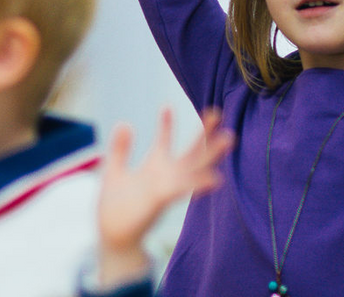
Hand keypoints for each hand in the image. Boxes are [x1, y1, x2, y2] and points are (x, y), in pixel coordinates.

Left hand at [96, 108, 233, 287]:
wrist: (114, 239)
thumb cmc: (115, 209)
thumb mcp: (114, 171)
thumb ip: (120, 148)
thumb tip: (125, 122)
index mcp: (154, 168)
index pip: (164, 141)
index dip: (166, 123)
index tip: (167, 105)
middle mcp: (166, 176)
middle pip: (190, 152)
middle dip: (204, 133)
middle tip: (217, 112)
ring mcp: (166, 187)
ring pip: (194, 167)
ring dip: (211, 154)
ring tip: (229, 138)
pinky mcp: (161, 199)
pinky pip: (183, 188)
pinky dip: (199, 183)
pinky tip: (216, 178)